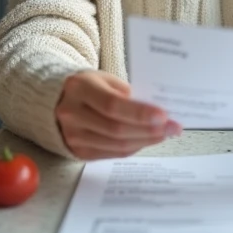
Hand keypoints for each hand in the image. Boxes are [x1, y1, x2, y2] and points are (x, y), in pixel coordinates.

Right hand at [55, 70, 181, 159]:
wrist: (59, 100)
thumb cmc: (91, 86)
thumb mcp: (106, 79)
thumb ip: (127, 93)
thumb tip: (157, 113)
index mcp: (79, 87)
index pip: (112, 105)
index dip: (139, 113)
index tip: (164, 115)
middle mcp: (71, 113)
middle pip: (116, 129)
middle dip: (149, 130)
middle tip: (173, 127)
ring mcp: (72, 135)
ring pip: (116, 145)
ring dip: (145, 141)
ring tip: (165, 134)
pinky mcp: (78, 150)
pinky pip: (112, 153)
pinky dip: (134, 147)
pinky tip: (147, 140)